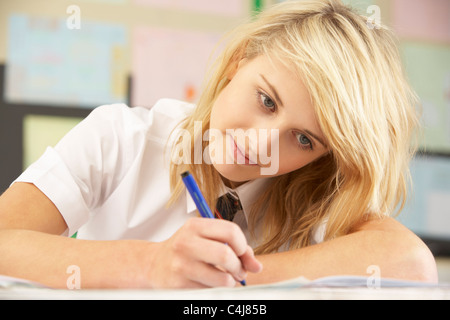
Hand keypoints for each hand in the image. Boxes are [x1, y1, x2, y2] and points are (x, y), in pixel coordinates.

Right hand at [147, 217, 261, 287]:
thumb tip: (256, 266)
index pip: (231, 231)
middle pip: (226, 255)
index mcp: (195, 226)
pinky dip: (217, 289)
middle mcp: (186, 243)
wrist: (154, 264)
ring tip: (227, 279)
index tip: (242, 253)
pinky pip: (211, 291)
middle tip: (238, 271)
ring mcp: (182, 265)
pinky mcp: (180, 285)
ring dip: (230, 282)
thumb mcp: (205, 238)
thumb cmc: (186, 249)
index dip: (243, 245)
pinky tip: (210, 283)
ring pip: (222, 278)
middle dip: (239, 266)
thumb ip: (233, 246)